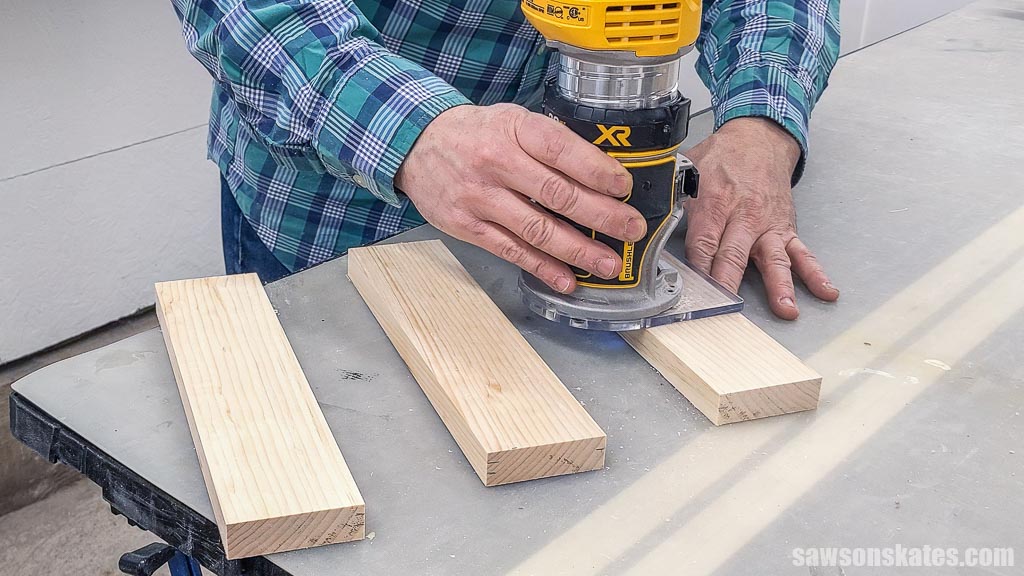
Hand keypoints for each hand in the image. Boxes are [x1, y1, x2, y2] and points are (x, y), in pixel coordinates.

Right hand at [396, 104, 646, 293]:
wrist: (415, 144)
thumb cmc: (474, 133)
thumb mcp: (510, 120)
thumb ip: (549, 142)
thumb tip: (601, 172)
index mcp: (513, 129)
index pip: (561, 150)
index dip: (597, 170)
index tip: (624, 188)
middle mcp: (496, 162)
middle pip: (557, 194)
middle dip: (602, 216)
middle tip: (632, 230)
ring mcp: (479, 197)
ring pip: (537, 229)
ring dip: (578, 250)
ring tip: (609, 264)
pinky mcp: (467, 226)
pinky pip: (511, 250)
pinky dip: (542, 267)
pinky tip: (567, 279)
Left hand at [684, 117, 838, 319]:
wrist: (759, 138)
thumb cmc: (721, 157)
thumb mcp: (686, 169)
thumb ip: (669, 197)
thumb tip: (646, 219)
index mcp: (714, 203)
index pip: (703, 243)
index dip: (698, 268)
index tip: (692, 292)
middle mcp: (744, 216)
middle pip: (734, 255)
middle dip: (729, 283)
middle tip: (727, 308)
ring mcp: (767, 225)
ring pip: (773, 258)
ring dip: (780, 285)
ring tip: (785, 309)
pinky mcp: (785, 229)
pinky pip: (802, 252)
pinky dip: (815, 272)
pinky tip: (825, 290)